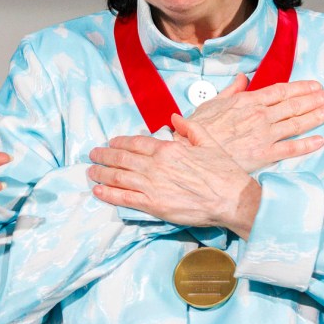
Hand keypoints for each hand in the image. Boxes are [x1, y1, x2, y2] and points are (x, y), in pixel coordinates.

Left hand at [88, 114, 260, 234]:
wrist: (231, 199)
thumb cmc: (223, 172)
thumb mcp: (208, 142)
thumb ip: (190, 128)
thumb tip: (174, 118)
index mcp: (168, 148)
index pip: (135, 142)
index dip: (119, 142)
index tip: (111, 142)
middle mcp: (156, 165)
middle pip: (122, 158)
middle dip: (104, 155)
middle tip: (93, 154)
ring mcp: (152, 185)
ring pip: (119, 177)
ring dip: (102, 173)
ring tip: (91, 171)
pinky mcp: (153, 205)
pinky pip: (124, 198)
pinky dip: (108, 194)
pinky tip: (98, 191)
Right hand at [188, 74, 323, 171]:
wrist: (192, 152)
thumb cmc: (197, 129)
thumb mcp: (211, 103)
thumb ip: (231, 90)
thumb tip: (242, 78)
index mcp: (248, 101)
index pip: (281, 90)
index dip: (301, 87)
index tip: (315, 85)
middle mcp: (260, 115)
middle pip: (295, 104)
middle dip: (316, 99)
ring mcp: (264, 135)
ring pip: (297, 123)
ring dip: (317, 115)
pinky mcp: (264, 154)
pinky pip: (291, 148)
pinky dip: (307, 144)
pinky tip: (320, 140)